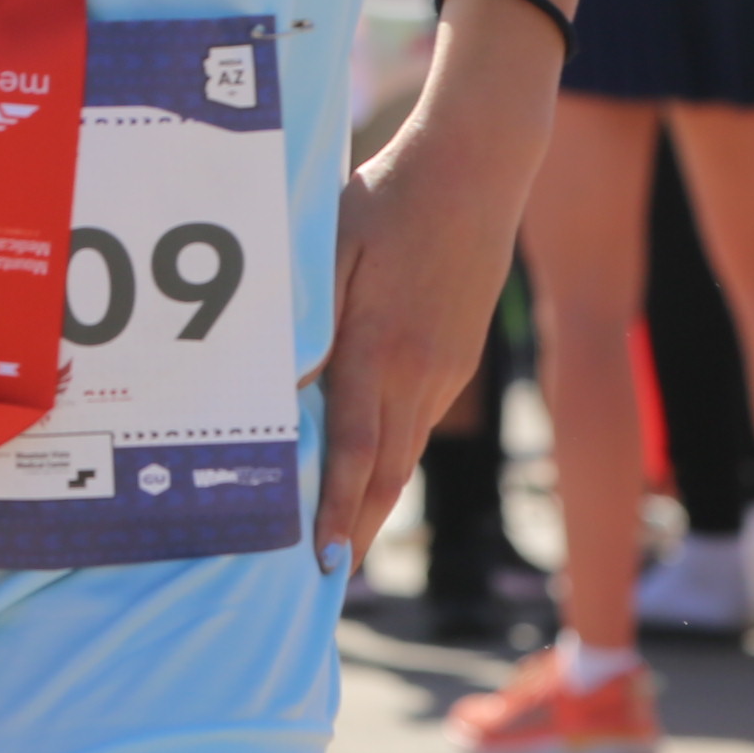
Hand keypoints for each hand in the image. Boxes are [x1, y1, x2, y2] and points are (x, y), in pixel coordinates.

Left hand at [308, 47, 552, 568]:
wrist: (476, 172)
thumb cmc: (389, 198)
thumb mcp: (333, 245)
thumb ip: (306, 315)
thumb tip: (278, 382)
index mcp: (381, 347)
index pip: (354, 450)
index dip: (337, 509)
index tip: (322, 560)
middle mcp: (418, 371)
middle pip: (386, 474)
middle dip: (357, 530)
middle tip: (327, 580)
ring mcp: (444, 368)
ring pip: (408, 454)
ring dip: (378, 503)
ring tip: (349, 545)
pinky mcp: (458, 357)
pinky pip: (421, 422)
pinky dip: (396, 461)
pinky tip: (376, 476)